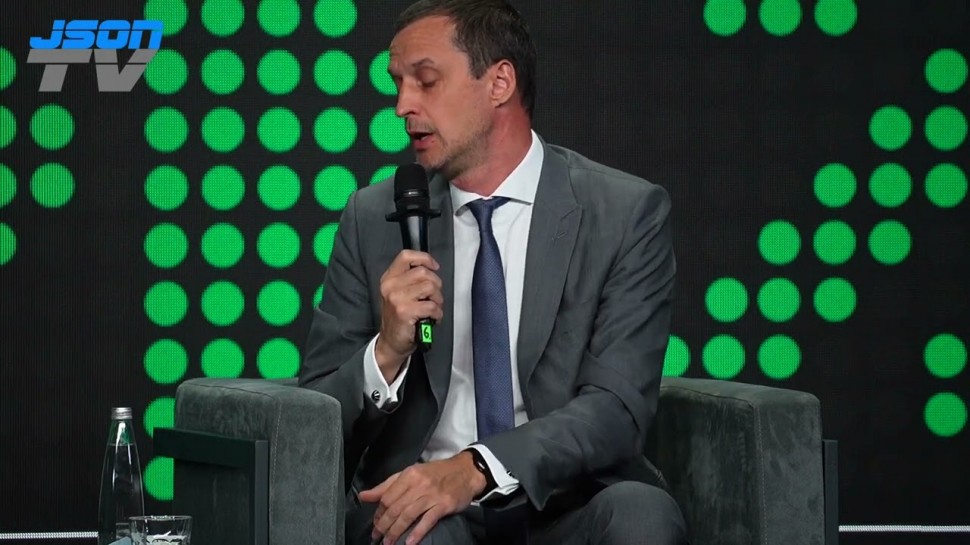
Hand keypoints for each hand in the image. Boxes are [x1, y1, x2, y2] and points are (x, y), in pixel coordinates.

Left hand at [359, 451, 485, 544]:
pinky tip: (409, 542)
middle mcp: (419, 484)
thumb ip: (387, 486)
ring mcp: (432, 495)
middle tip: (377, 537)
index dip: (378, 513)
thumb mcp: (411, 474)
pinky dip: (417, 532)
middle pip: (395, 508)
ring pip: (408, 515)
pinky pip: (427, 520)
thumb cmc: (436, 473)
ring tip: (388, 543)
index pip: (387, 497)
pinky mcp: (444, 504)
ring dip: (396, 531)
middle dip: (383, 525)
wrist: (466, 471)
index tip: (375, 524)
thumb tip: (363, 496)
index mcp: (408, 475)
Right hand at [376, 250, 443, 381]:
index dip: (424, 258)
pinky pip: (432, 306)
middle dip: (436, 285)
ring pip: (430, 287)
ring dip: (438, 300)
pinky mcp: (405, 312)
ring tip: (432, 308)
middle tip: (433, 298)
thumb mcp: (398, 294)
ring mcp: (396, 299)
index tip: (434, 267)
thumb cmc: (399, 318)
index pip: (406, 256)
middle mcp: (390, 286)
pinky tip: (432, 318)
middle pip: (423, 272)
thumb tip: (431, 269)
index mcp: (389, 278)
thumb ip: (410, 279)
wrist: (391, 343)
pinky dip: (437, 313)